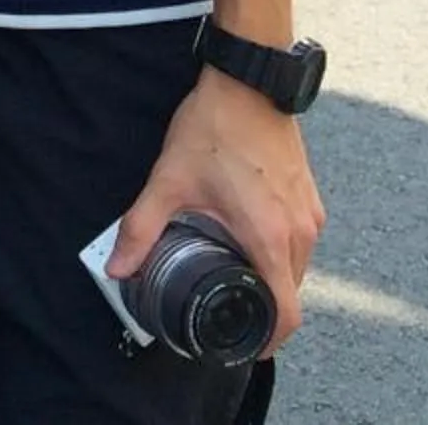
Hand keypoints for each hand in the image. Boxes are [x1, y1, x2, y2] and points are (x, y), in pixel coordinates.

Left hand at [109, 68, 325, 355]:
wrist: (249, 81)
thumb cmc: (215, 129)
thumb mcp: (168, 180)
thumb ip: (141, 228)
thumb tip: (117, 268)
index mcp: (270, 238)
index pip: (288, 313)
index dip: (270, 340)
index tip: (247, 346)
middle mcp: (300, 232)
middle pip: (292, 293)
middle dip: (264, 309)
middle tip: (230, 310)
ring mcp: (310, 213)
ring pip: (298, 267)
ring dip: (273, 279)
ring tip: (236, 276)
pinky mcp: (311, 196)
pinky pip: (302, 242)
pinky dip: (281, 252)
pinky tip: (250, 240)